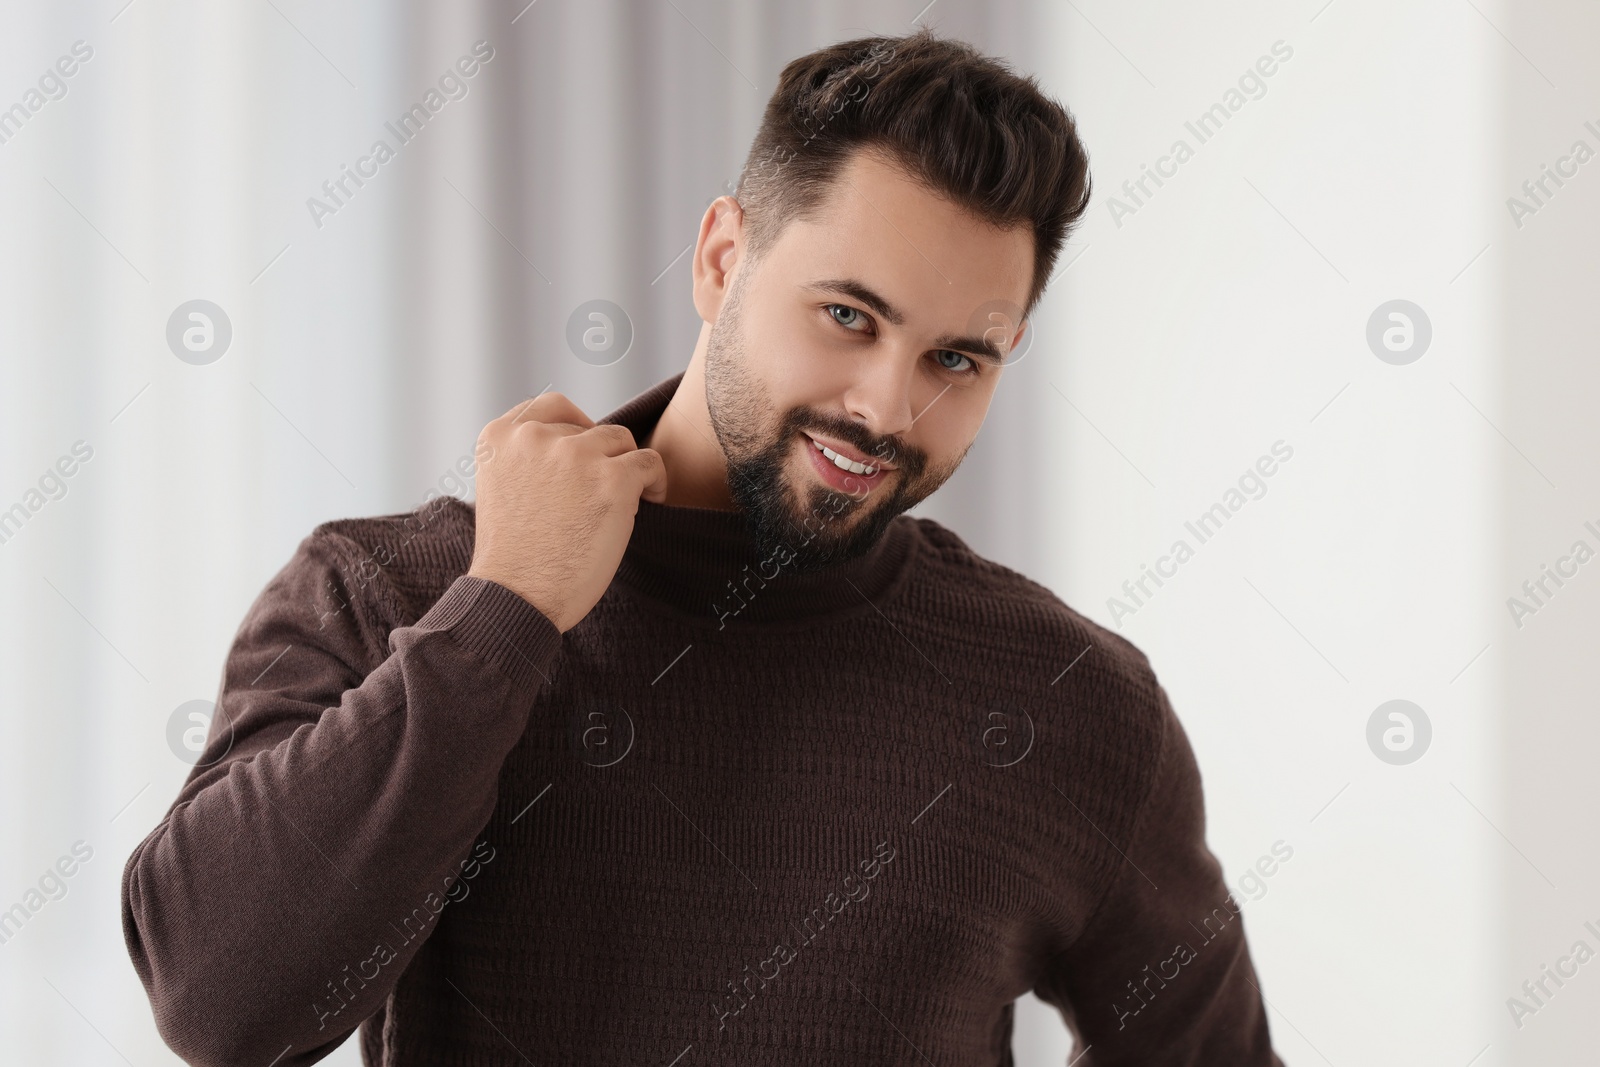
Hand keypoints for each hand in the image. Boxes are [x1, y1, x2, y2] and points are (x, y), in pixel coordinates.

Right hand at [467, 391, 666, 631]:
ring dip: (625, 468)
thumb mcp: (501, 489)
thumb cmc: (513, 558)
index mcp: (499, 437)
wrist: (518, 598)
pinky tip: (649, 502)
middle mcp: (534, 437)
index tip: (585, 456)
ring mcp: (575, 455)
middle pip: (589, 428)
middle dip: (599, 458)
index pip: (551, 407)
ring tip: (625, 500)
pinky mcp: (613, 479)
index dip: (576, 428)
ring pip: (620, 440)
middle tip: (599, 495)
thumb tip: (575, 446)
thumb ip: (526, 459)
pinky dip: (655, 482)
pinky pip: (650, 462)